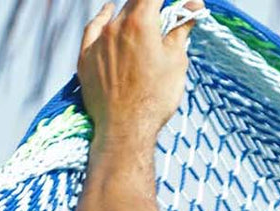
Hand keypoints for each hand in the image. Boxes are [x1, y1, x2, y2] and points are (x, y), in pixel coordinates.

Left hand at [78, 0, 199, 149]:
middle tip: (164, 17)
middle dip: (151, 6)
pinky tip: (107, 12)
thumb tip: (193, 6)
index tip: (177, 4)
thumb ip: (181, 29)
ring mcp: (98, 40)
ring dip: (131, 14)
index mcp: (140, 22)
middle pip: (135, 2)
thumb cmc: (154, 99)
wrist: (125, 129)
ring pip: (115, 15)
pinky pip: (93, 28)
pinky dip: (102, 18)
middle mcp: (116, 25)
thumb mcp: (176, 63)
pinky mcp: (86, 56)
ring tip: (142, 22)